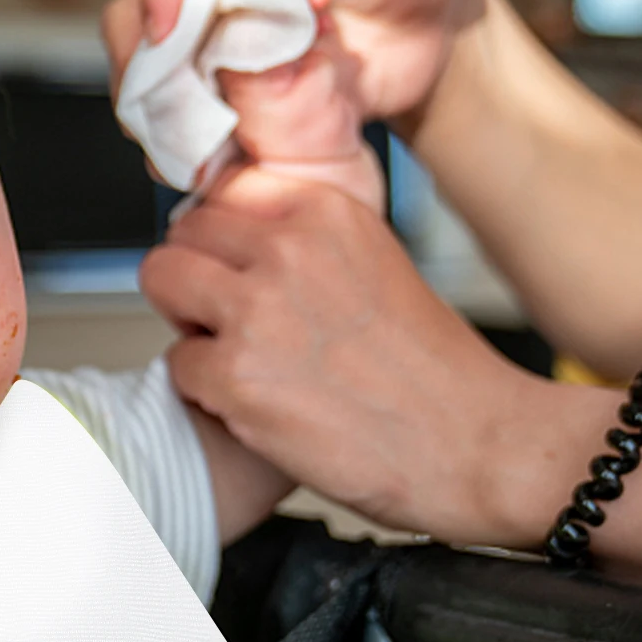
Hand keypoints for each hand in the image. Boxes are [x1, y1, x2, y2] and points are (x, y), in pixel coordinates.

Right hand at [102, 0, 480, 143]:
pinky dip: (189, 151)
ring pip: (150, 84)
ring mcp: (220, 57)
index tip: (168, 24)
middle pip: (139, 24)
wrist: (441, 37)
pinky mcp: (236, 106)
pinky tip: (215, 164)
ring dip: (161, 114)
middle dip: (140, 62)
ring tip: (201, 138)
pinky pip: (188, 131)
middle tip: (173, 96)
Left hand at [138, 170, 576, 544]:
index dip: (224, 242)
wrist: (478, 446)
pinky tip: (257, 404)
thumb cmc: (435, 375)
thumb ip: (308, 245)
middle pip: (184, 235)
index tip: (236, 271)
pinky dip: (204, 389)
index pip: (224, 195)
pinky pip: (177, 363)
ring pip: (162, 283)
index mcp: (326, 213)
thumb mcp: (377, 266)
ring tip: (235, 356)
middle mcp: (288, 249)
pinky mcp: (236, 377)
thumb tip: (238, 240)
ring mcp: (258, 311)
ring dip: (188, 323)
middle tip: (230, 322)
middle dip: (196, 279)